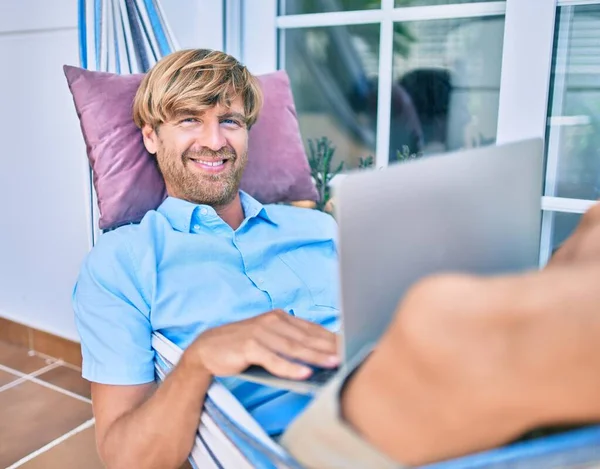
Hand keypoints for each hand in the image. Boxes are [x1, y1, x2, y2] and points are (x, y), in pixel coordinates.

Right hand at [186, 309, 339, 379]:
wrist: (208, 348)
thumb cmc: (244, 347)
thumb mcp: (270, 341)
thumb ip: (291, 345)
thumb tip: (320, 358)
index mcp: (280, 317)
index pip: (312, 329)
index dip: (332, 339)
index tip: (351, 347)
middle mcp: (273, 321)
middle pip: (307, 337)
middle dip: (330, 347)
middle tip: (349, 356)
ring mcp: (261, 332)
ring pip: (294, 347)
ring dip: (315, 356)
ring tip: (334, 364)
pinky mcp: (249, 345)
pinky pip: (273, 359)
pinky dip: (289, 367)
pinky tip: (304, 373)